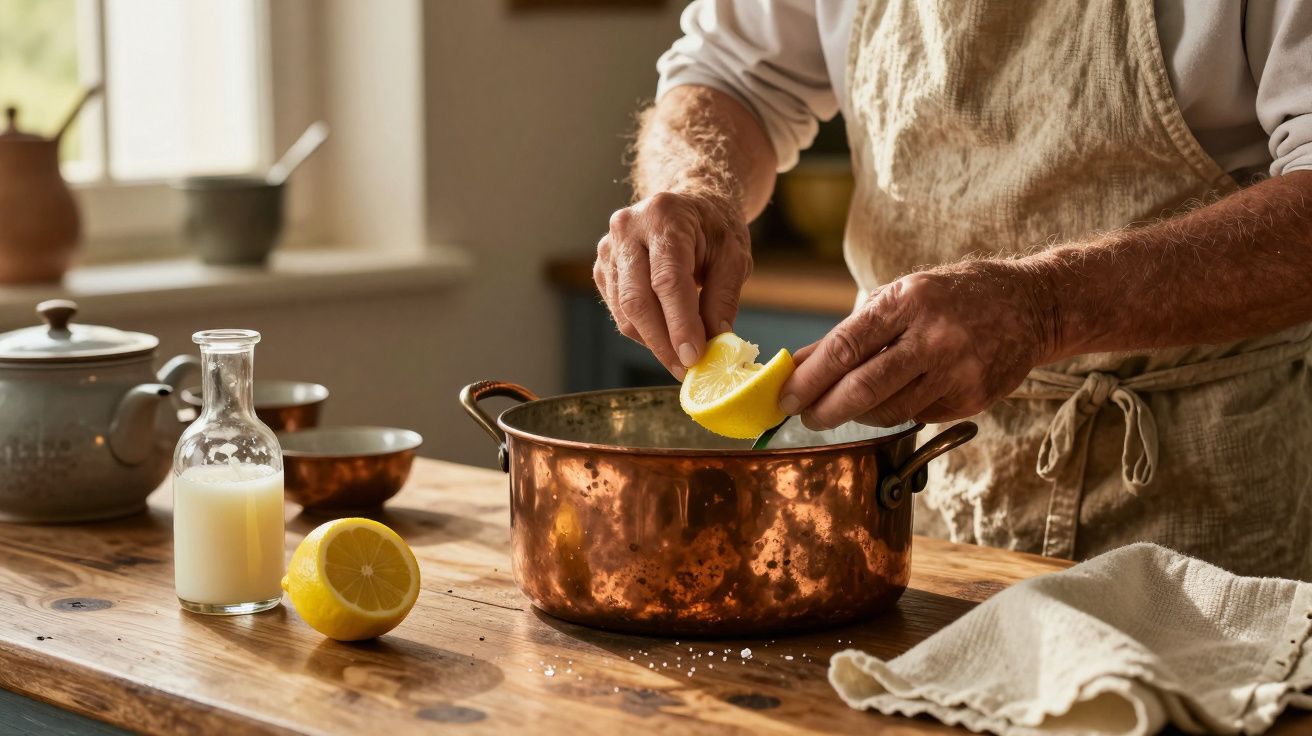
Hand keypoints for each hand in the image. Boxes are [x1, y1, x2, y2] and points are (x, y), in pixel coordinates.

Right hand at [594, 191, 751, 379]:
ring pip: (624, 311)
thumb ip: (723, 299)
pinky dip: (643, 331)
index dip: (679, 323)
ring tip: (681, 357)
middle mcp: (628, 229)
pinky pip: (619, 312)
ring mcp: (609, 249)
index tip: (693, 356)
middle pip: (637, 299)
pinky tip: (666, 335)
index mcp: (664, 216)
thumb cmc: (713, 229)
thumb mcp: (734, 256)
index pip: (667, 280)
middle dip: (663, 341)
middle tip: (686, 369)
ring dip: (653, 341)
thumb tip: (715, 342)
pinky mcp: (602, 268)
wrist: (688, 207)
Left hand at [779, 260, 1057, 428]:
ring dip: (857, 415)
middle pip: (864, 388)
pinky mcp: (972, 399)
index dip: (809, 378)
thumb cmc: (952, 297)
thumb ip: (850, 333)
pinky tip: (896, 397)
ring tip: (846, 407)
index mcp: (908, 301)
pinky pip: (917, 416)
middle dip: (825, 409)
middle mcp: (934, 336)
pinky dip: (895, 412)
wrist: (1031, 305)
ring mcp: (957, 371)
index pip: (845, 347)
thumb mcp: (900, 297)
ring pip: (888, 411)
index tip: (784, 396)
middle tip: (806, 416)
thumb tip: (797, 365)